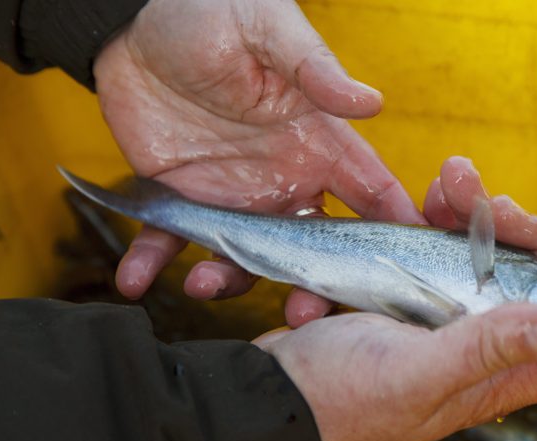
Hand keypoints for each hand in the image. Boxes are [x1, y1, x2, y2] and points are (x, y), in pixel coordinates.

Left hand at [92, 0, 423, 324]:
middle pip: (312, 248)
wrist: (133, 20)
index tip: (403, 272)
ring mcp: (233, 195)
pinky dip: (153, 263)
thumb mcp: (267, 30)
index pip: (369, 191)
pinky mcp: (181, 198)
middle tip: (303, 315)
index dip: (391, 230)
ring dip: (229, 282)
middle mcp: (283, 178)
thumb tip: (371, 103)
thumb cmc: (211, 11)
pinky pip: (172, 240)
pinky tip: (136, 278)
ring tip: (201, 285)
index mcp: (318, 142)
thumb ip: (314, 69)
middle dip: (313, 286)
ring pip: (245, 257)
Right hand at [255, 157, 536, 440]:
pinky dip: (425, 222)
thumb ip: (489, 350)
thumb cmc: (339, 397)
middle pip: (526, 282)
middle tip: (488, 197)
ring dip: (469, 213)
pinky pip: (431, 250)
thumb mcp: (417, 374)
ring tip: (447, 180)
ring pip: (478, 257)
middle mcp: (475, 346)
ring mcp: (437, 318)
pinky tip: (411, 205)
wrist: (271, 389)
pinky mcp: (402, 297)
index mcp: (494, 375)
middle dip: (517, 231)